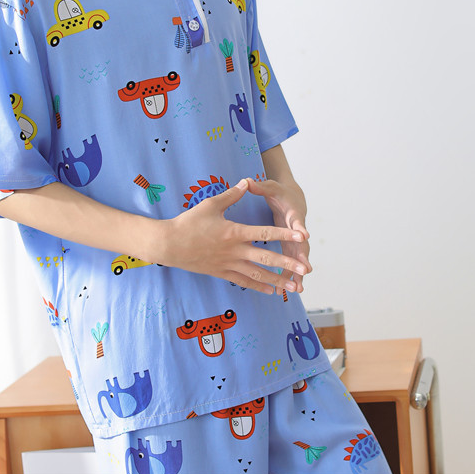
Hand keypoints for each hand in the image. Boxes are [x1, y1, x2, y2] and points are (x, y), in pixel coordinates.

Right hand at [163, 179, 308, 294]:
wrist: (169, 245)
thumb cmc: (189, 223)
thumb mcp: (210, 204)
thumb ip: (231, 195)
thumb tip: (246, 182)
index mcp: (235, 232)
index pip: (266, 233)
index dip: (285, 234)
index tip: (301, 236)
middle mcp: (235, 251)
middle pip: (267, 258)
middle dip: (287, 264)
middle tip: (305, 269)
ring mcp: (229, 264)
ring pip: (258, 275)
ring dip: (278, 280)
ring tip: (295, 286)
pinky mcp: (222, 273)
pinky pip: (244, 281)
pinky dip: (259, 286)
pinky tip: (272, 291)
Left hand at [244, 177, 310, 292]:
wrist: (293, 198)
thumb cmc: (280, 192)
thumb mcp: (271, 187)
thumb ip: (260, 186)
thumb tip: (247, 181)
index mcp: (293, 213)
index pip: (297, 221)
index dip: (300, 228)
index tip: (304, 236)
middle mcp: (297, 230)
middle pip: (302, 245)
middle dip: (303, 258)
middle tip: (306, 270)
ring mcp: (294, 240)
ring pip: (298, 259)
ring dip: (298, 273)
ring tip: (298, 289)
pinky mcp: (290, 247)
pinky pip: (291, 263)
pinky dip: (290, 275)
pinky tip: (288, 290)